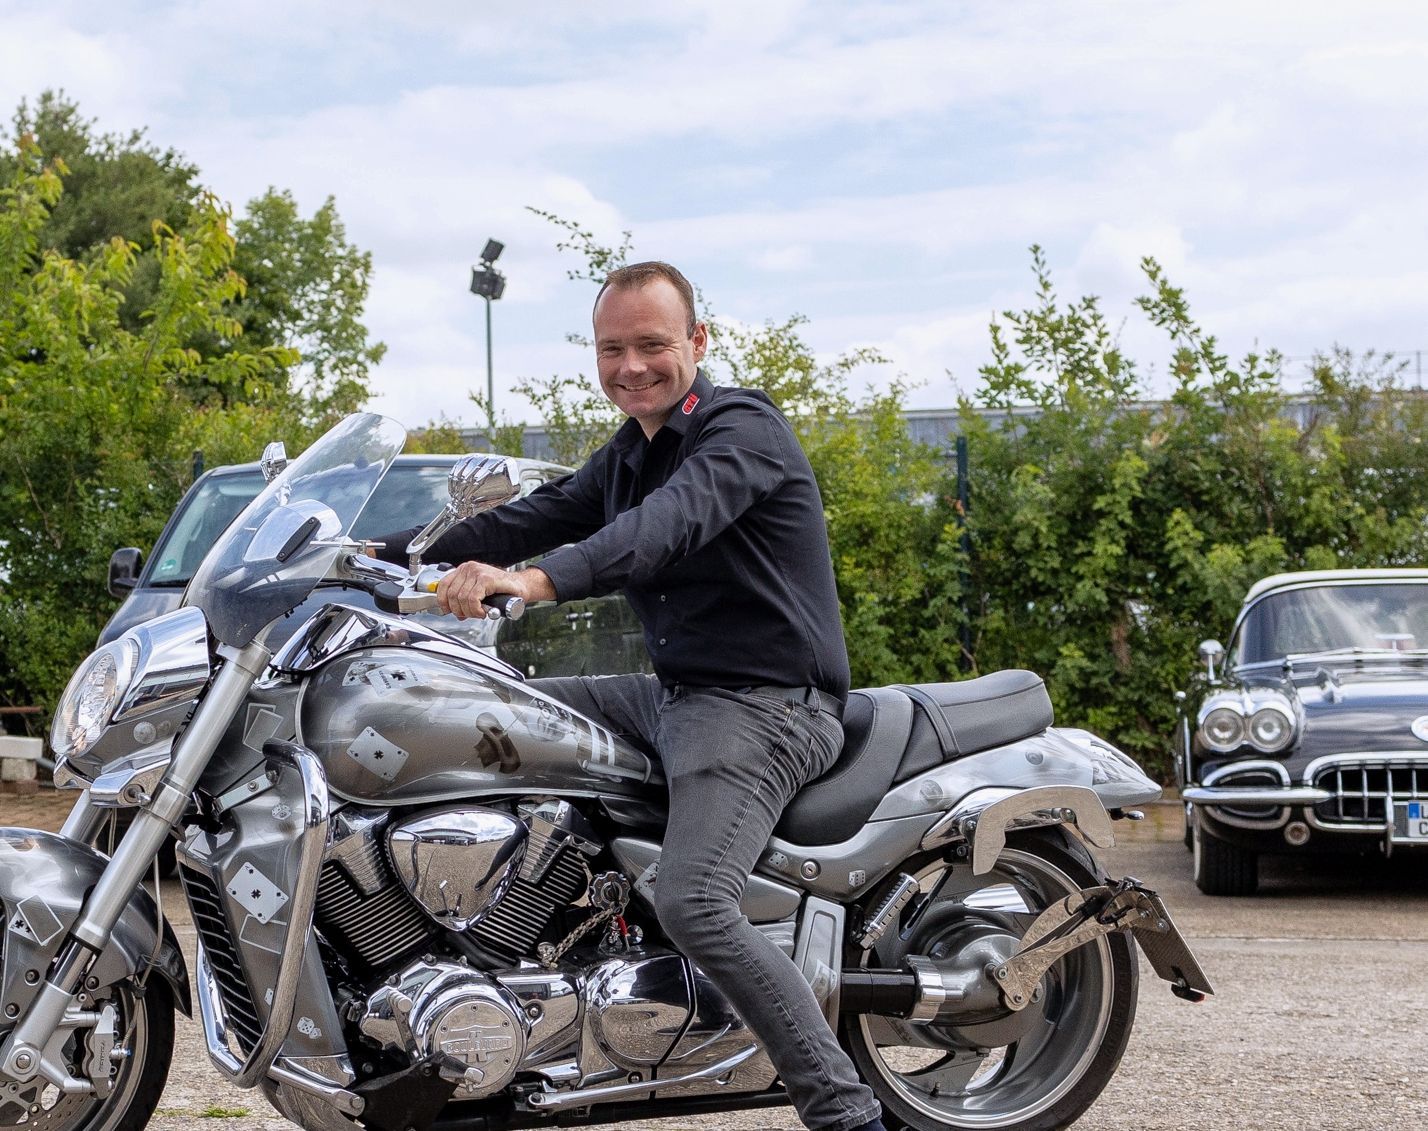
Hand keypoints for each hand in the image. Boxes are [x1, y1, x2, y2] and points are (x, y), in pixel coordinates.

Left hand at [435, 562, 554, 618]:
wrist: (521, 587)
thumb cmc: (501, 590)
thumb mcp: (477, 591)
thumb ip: (463, 597)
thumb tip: (450, 609)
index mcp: (464, 570)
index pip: (442, 586)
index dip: (443, 602)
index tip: (448, 611)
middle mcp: (469, 568)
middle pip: (451, 595)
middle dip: (459, 611)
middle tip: (470, 615)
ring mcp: (477, 572)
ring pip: (461, 599)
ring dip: (470, 612)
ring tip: (479, 613)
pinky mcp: (486, 579)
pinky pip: (472, 599)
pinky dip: (476, 610)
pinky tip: (483, 612)